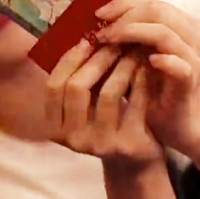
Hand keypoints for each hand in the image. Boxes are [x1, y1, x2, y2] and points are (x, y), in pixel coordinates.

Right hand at [45, 41, 164, 167]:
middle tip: (113, 41)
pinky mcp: (128, 144)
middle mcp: (73, 139)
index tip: (86, 40)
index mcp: (54, 128)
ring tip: (132, 49)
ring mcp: (100, 144)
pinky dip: (141, 80)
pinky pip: (135, 102)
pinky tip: (146, 66)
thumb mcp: (84, 108)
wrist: (134, 162)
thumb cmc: (107, 124)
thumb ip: (78, 81)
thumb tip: (83, 37)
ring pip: (108, 92)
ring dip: (121, 65)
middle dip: (96, 59)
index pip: (53, 87)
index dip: (68, 60)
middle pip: (77, 87)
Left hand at [95, 0, 199, 150]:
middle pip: (156, 11)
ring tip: (108, 41)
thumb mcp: (137, 56)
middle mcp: (191, 35)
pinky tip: (145, 61)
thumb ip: (126, 36)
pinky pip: (180, 65)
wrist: (176, 121)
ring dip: (132, 34)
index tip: (97, 13)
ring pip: (164, 33)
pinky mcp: (192, 80)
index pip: (150, 2)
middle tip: (100, 30)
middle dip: (123, 18)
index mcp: (179, 24)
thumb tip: (93, 20)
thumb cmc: (151, 87)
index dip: (122, 4)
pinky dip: (162, 60)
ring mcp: (193, 57)